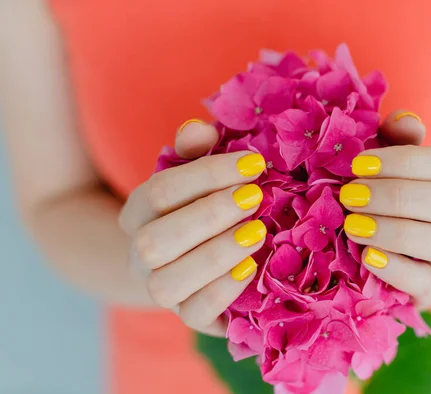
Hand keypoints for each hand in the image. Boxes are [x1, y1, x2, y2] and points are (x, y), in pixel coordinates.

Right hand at [119, 120, 267, 335]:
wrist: (189, 261)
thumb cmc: (200, 208)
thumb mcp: (196, 176)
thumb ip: (194, 152)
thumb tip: (200, 129)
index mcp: (139, 212)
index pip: (160, 192)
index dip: (206, 175)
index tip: (252, 163)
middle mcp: (141, 254)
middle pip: (155, 241)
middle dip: (209, 215)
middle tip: (255, 197)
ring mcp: (160, 289)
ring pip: (167, 283)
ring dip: (215, 255)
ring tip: (257, 232)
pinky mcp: (187, 316)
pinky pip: (194, 314)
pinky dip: (222, 291)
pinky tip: (251, 267)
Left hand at [342, 111, 430, 307]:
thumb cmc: (409, 196)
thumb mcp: (404, 165)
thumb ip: (401, 140)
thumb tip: (403, 119)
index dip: (405, 161)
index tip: (359, 163)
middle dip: (396, 197)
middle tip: (349, 195)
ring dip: (396, 232)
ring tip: (353, 226)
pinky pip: (430, 283)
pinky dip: (398, 270)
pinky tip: (368, 258)